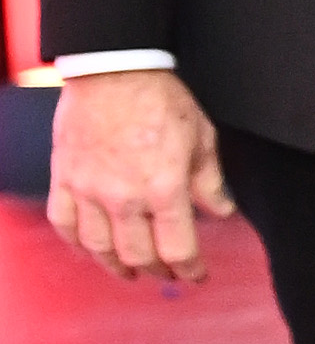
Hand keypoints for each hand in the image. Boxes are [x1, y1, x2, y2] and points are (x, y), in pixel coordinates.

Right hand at [45, 69, 233, 284]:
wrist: (113, 68)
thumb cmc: (161, 99)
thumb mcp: (201, 138)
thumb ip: (210, 182)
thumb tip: (222, 213)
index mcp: (164, 188)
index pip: (178, 249)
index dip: (191, 270)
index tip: (197, 275)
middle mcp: (125, 196)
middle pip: (139, 256)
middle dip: (158, 271)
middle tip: (167, 273)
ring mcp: (89, 189)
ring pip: (100, 248)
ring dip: (117, 266)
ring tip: (131, 270)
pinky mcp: (65, 178)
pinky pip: (65, 224)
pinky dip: (78, 243)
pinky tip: (92, 248)